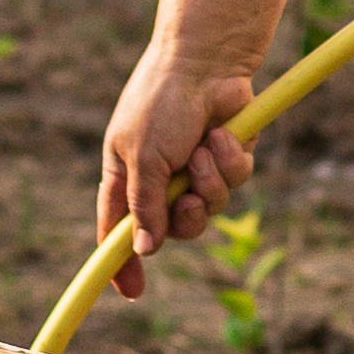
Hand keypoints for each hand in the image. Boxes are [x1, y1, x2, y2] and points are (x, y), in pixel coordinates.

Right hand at [98, 39, 258, 296]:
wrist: (207, 61)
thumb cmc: (162, 103)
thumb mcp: (143, 158)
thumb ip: (145, 207)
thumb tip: (143, 251)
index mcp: (126, 175)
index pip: (118, 230)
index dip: (123, 262)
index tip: (131, 292)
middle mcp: (160, 176)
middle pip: (175, 229)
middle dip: (186, 218)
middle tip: (188, 197)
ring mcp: (196, 167)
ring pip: (210, 208)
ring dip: (210, 183)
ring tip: (206, 150)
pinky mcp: (228, 156)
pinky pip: (235, 183)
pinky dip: (231, 162)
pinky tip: (224, 134)